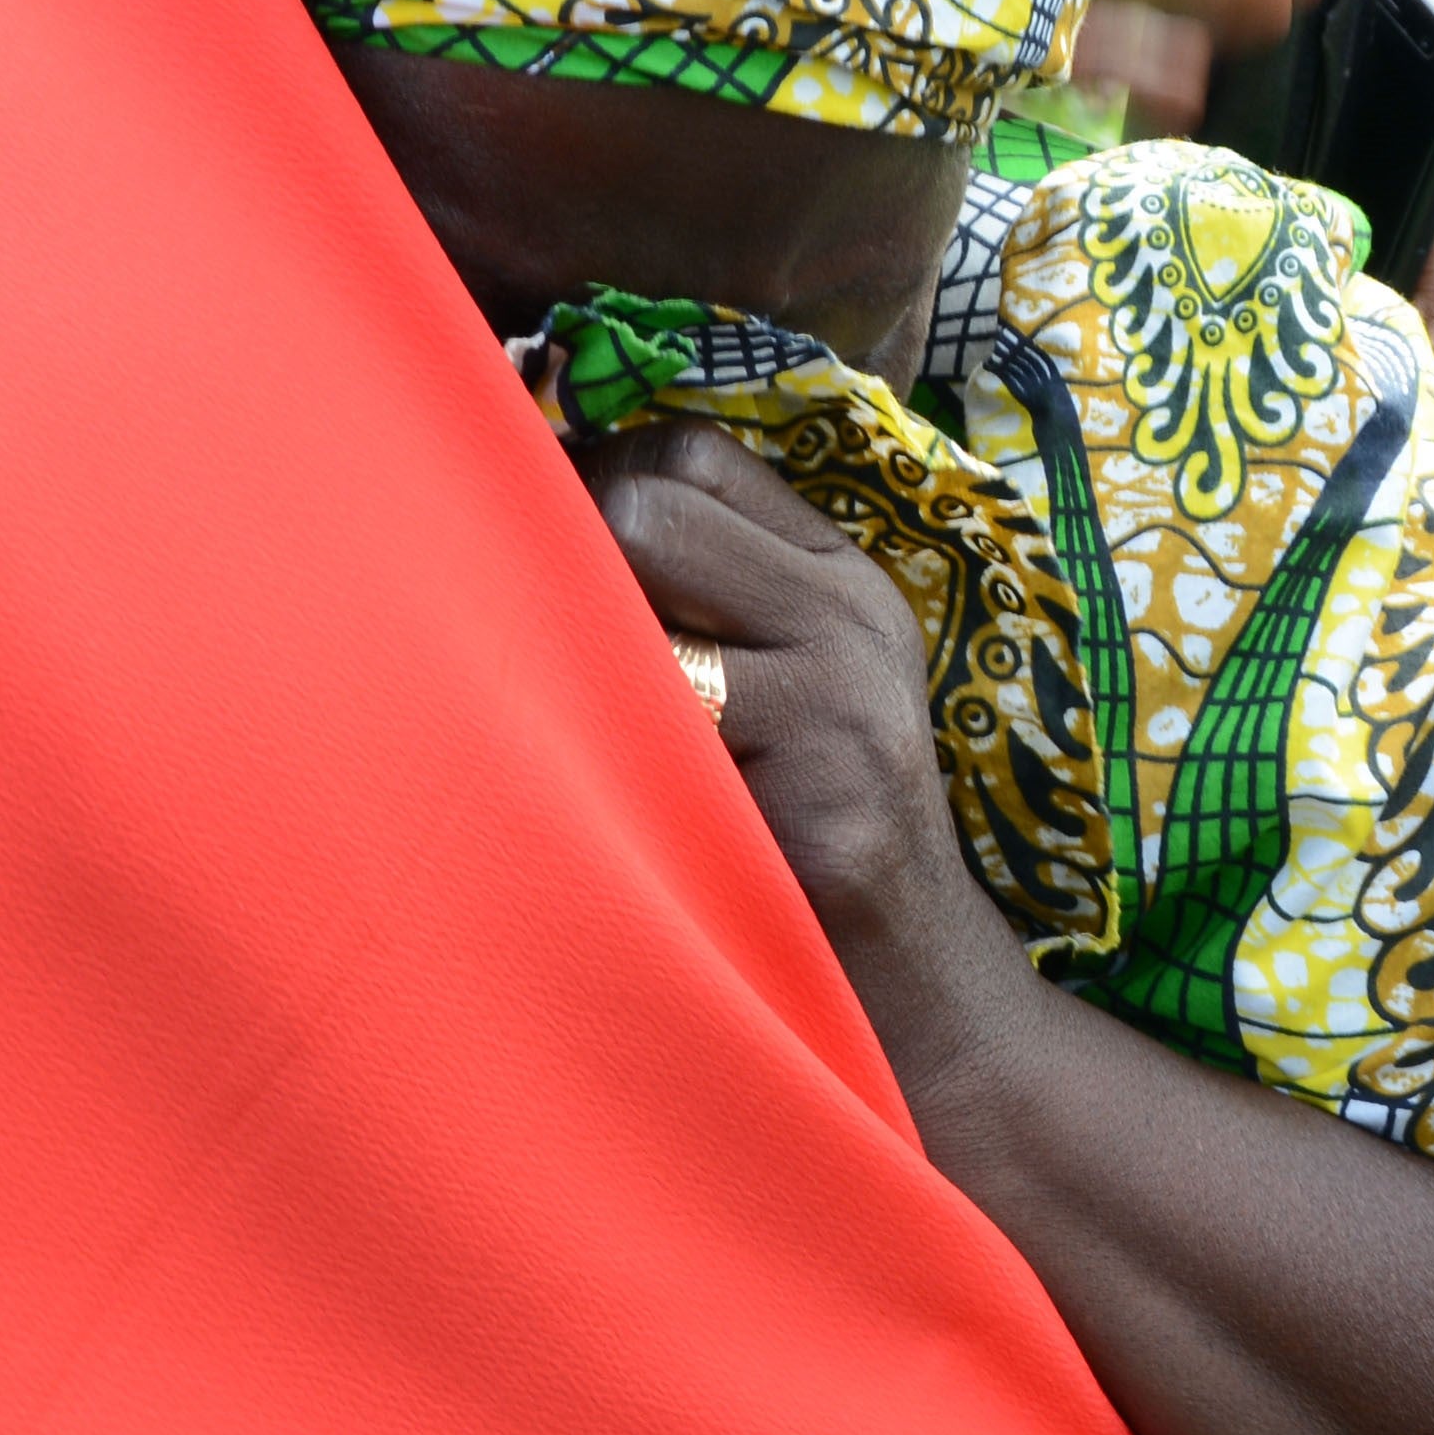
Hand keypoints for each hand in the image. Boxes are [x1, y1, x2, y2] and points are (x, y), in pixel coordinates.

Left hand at [572, 422, 982, 1026]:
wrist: (916, 982)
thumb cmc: (806, 826)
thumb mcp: (788, 684)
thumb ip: (705, 594)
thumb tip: (535, 502)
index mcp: (841, 574)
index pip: (689, 452)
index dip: (589, 476)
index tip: (532, 542)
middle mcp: (850, 617)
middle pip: (649, 505)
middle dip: (561, 552)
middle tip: (517, 630)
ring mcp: (840, 703)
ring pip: (637, 600)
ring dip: (565, 653)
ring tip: (550, 713)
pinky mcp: (821, 794)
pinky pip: (656, 730)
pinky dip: (596, 753)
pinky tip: (590, 794)